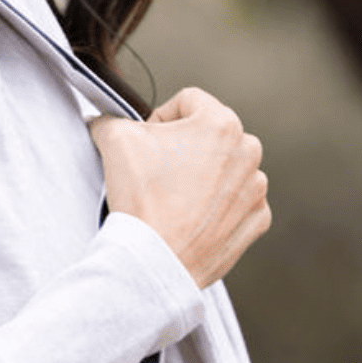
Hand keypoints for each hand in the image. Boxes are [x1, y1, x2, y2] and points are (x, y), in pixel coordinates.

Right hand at [88, 86, 270, 287]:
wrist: (155, 262)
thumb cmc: (142, 201)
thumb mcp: (115, 139)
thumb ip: (111, 119)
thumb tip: (105, 121)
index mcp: (222, 123)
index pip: (187, 101)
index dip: (160, 119)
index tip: (148, 143)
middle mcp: (248, 152)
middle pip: (209, 134)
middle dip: (183, 147)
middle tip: (158, 171)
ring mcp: (255, 189)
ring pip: (224, 167)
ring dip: (201, 175)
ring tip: (173, 197)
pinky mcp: (256, 220)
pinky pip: (235, 201)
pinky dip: (216, 205)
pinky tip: (191, 215)